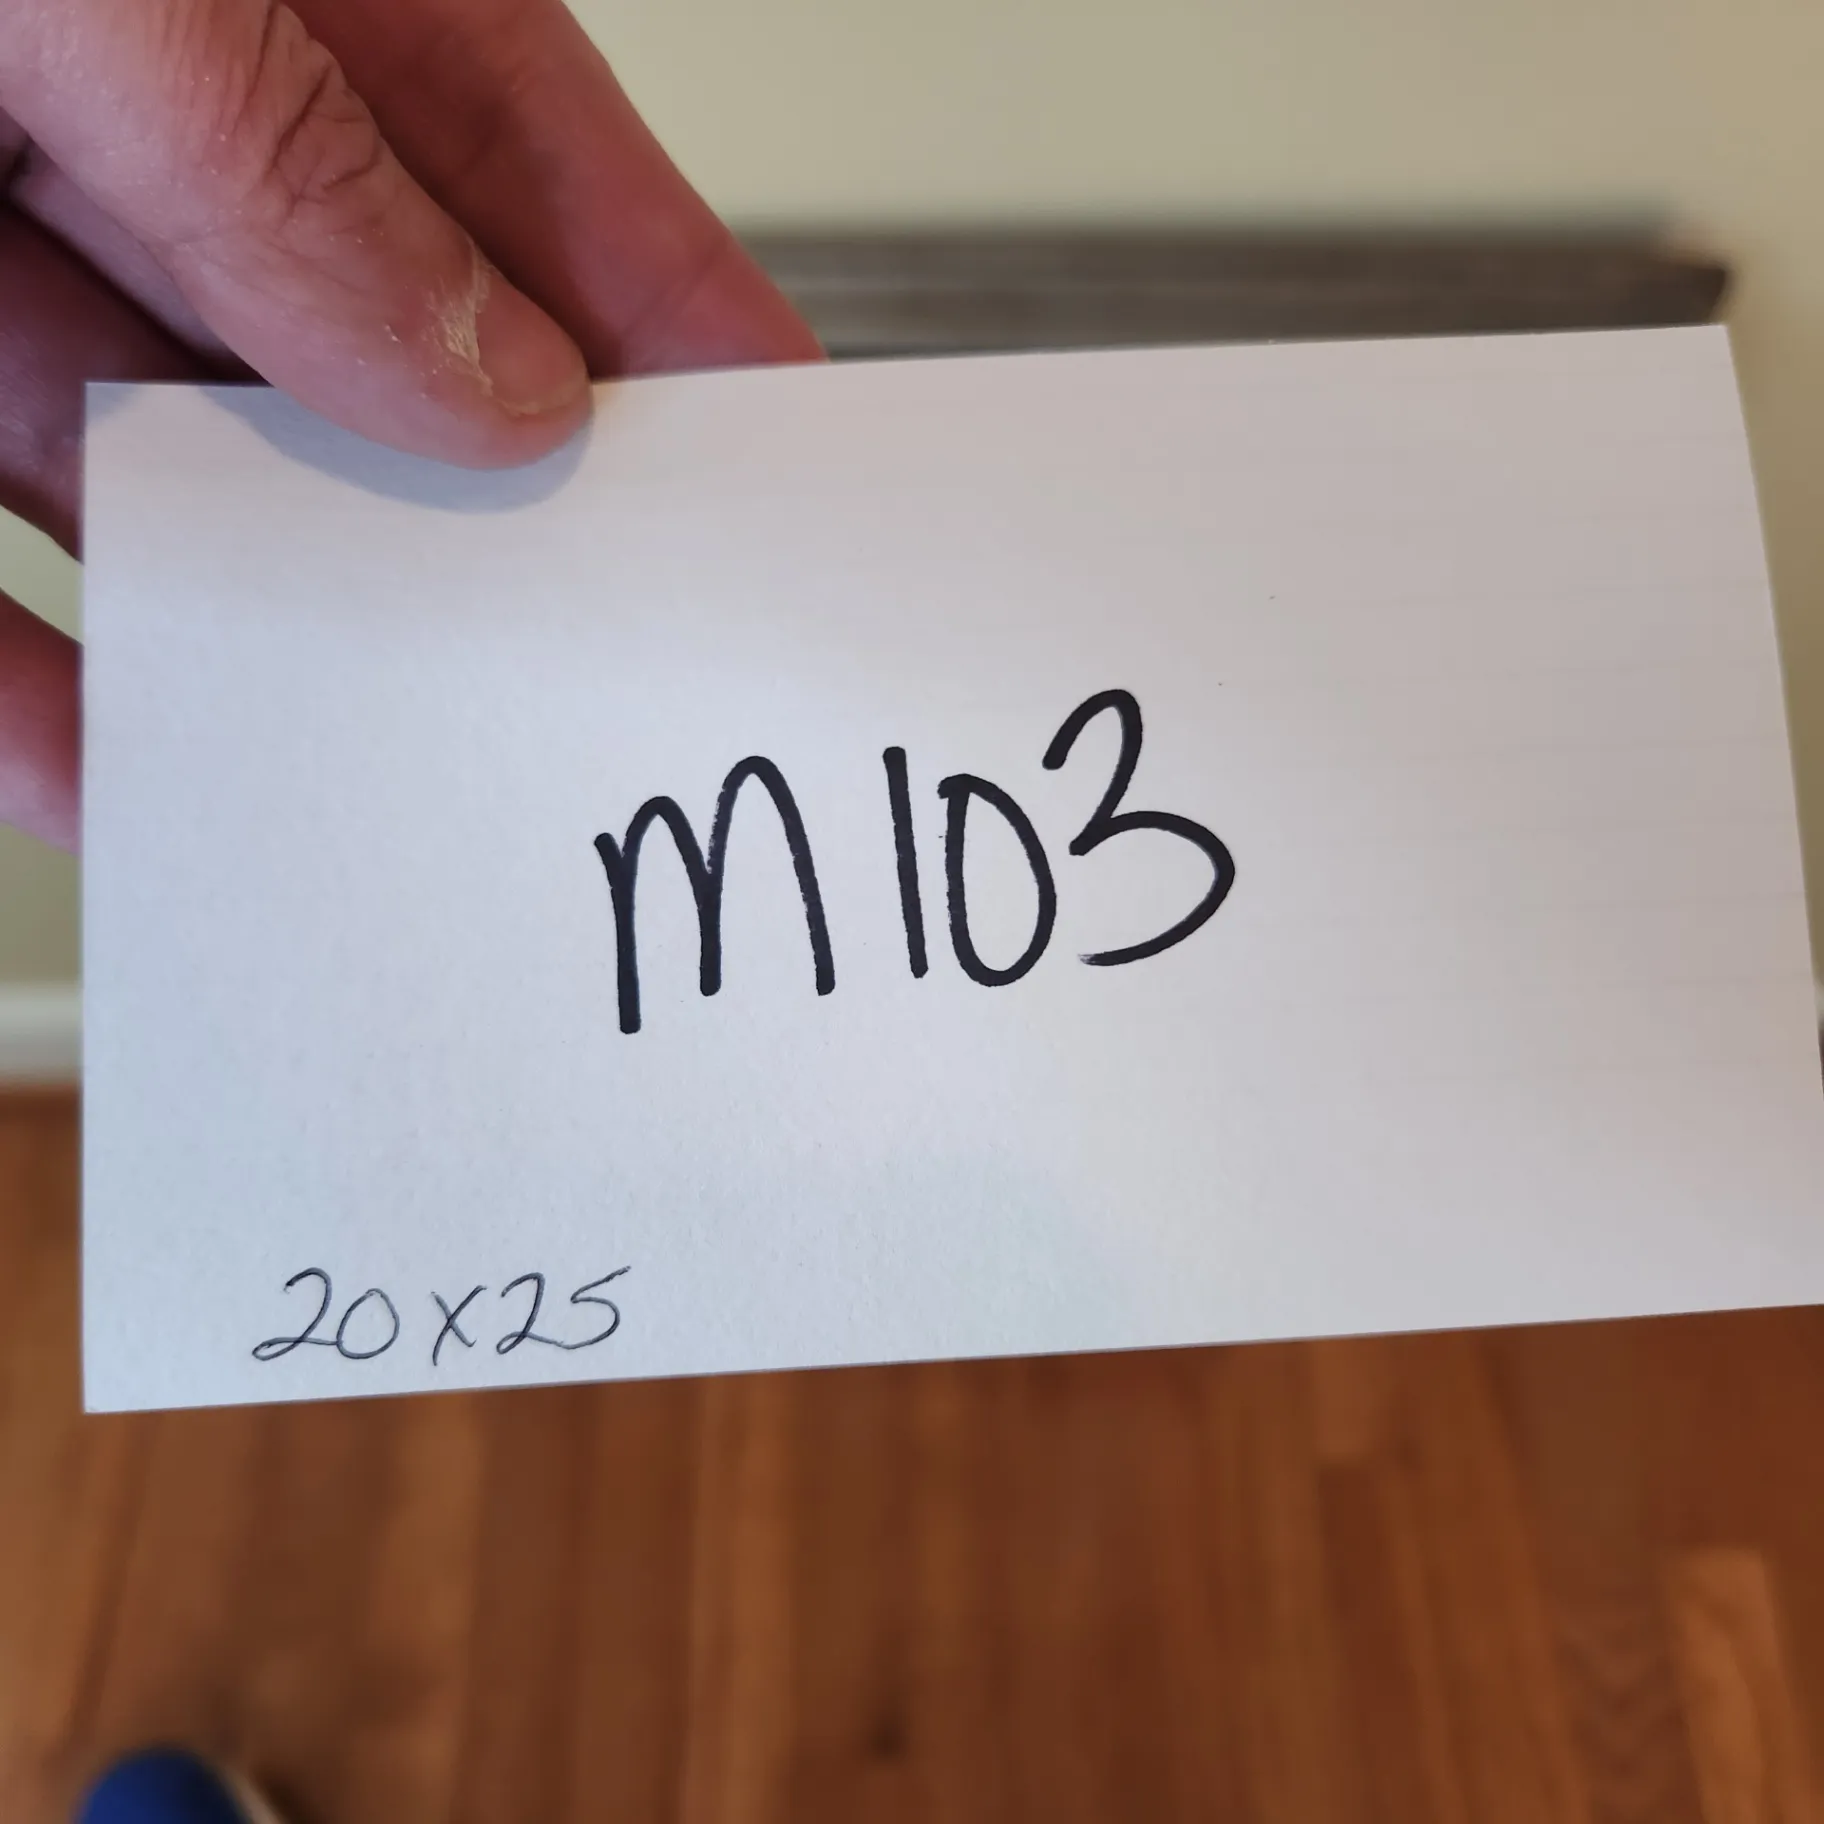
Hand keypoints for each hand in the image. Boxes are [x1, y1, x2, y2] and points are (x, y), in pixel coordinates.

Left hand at [0, 0, 818, 851]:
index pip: (532, 171)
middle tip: (591, 650)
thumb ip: (290, 163)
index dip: (675, 330)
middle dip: (487, 513)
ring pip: (182, 480)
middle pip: (377, 357)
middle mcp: (146, 115)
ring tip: (369, 749)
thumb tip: (486, 375)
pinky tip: (104, 766)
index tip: (783, 470)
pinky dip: (32, 689)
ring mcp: (0, 235)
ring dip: (276, 626)